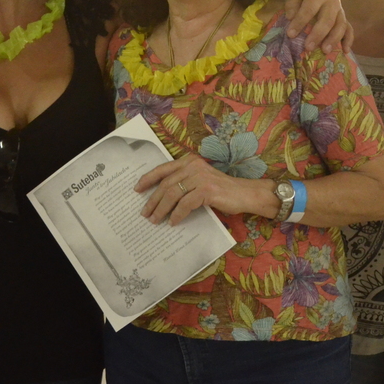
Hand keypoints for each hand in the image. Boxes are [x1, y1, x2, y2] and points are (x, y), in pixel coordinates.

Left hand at [134, 154, 264, 225]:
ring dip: (161, 209)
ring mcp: (200, 177)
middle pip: (166, 184)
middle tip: (145, 213)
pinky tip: (173, 222)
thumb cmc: (222, 190)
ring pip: (173, 194)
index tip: (137, 189)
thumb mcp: (200, 181)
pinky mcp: (207, 190)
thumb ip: (184, 182)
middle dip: (153, 200)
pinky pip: (185, 204)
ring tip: (155, 220)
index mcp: (189, 161)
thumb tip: (162, 197)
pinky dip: (177, 215)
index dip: (148, 178)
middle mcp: (193, 166)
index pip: (163, 169)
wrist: (246, 194)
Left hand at [282, 0, 352, 52]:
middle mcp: (332, 0)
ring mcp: (340, 9)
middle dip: (318, 35)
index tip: (290, 34)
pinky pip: (349, 28)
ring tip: (325, 51)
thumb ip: (292, 2)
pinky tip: (345, 51)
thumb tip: (290, 17)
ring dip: (333, 39)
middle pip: (327, 19)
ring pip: (340, 25)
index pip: (309, 9)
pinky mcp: (342, 16)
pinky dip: (349, 39)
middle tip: (308, 47)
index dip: (300, 22)